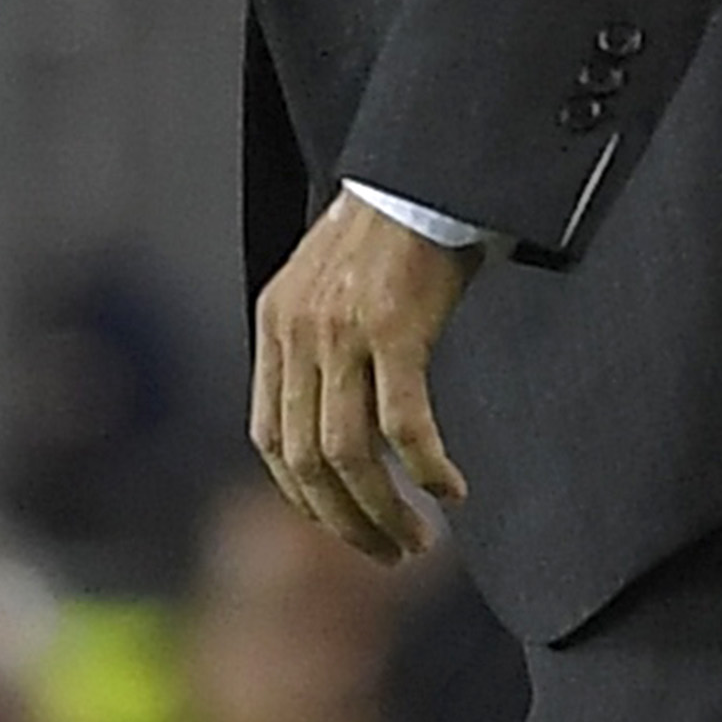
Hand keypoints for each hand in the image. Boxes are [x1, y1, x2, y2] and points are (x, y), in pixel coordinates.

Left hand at [249, 190, 481, 561]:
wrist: (421, 169)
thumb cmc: (389, 228)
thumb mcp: (328, 283)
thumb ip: (317, 343)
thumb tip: (335, 417)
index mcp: (276, 324)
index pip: (270, 439)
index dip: (302, 496)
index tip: (342, 525)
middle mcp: (297, 332)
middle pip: (307, 460)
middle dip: (345, 522)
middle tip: (388, 552)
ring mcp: (341, 331)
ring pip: (350, 455)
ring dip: (383, 511)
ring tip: (418, 541)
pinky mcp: (392, 327)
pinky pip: (403, 424)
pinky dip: (425, 468)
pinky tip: (451, 490)